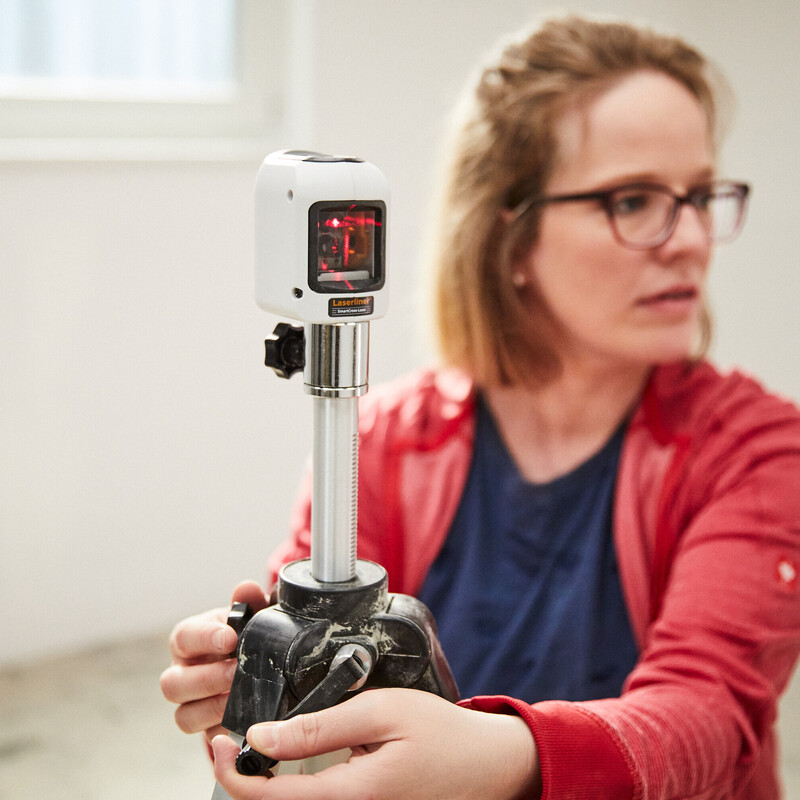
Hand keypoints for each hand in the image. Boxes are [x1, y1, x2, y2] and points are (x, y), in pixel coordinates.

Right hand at [160, 580, 268, 741]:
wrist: (252, 667)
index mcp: (189, 641)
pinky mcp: (207, 730)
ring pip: (183, 717)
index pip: (183, 637)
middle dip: (207, 678)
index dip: (204, 637)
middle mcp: (182, 674)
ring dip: (213, 708)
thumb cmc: (244, 637)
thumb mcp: (248, 616)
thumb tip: (245, 589)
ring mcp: (190, 705)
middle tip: (237, 671)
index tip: (230, 637)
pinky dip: (225, 731)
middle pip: (172, 684)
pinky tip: (246, 722)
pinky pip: (207, 739)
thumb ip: (248, 602)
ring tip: (241, 699)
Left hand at [211, 688, 540, 799]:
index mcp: (348, 797)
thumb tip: (262, 735)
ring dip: (264, 785)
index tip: (217, 740)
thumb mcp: (381, 713)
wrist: (486, 765)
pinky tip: (288, 760)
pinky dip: (290, 788)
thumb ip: (320, 725)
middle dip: (242, 779)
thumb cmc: (442, 734)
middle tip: (228, 740)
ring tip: (253, 747)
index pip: (267, 799)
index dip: (231, 772)